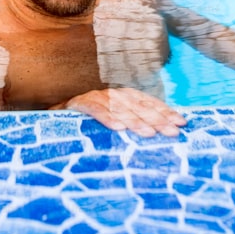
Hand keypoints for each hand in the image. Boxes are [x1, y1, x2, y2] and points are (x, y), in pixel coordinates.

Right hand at [53, 87, 186, 137]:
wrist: (52, 122)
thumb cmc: (87, 127)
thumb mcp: (113, 125)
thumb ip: (132, 127)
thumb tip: (160, 139)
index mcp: (121, 98)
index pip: (147, 102)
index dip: (164, 111)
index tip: (182, 123)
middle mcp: (110, 94)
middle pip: (138, 105)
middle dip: (156, 118)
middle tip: (172, 132)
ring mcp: (94, 97)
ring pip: (119, 107)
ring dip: (135, 120)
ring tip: (149, 134)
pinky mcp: (77, 104)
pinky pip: (94, 110)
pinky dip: (106, 118)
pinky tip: (118, 129)